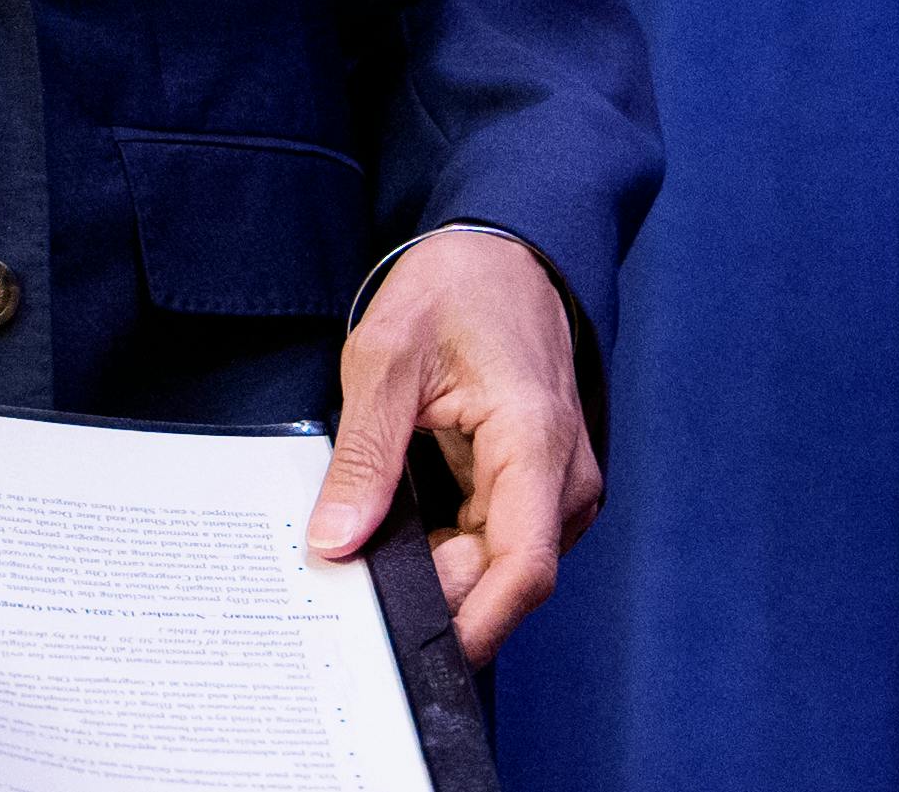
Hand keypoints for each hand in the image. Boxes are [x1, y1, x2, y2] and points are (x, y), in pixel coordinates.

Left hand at [303, 230, 601, 665]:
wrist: (503, 250)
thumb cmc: (458, 288)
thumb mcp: (387, 359)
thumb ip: (366, 456)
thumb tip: (336, 540)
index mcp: (536, 445)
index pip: (521, 572)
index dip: (468, 624)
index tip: (405, 648)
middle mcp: (562, 479)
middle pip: (498, 579)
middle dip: (429, 595)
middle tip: (346, 590)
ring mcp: (552, 488)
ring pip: (491, 567)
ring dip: (432, 571)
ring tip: (364, 547)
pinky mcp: (532, 489)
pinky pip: (488, 543)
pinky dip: (441, 549)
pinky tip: (396, 530)